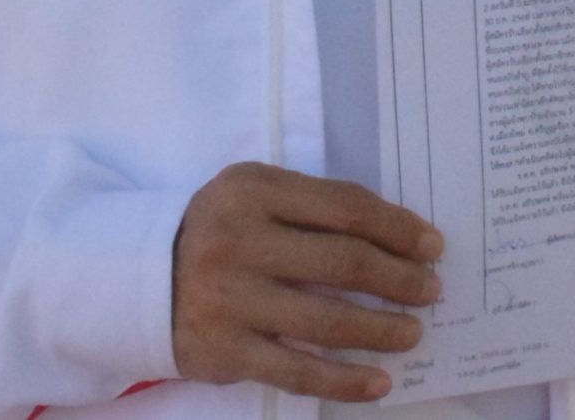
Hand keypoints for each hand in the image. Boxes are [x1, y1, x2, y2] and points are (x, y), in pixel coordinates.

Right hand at [172, 162, 442, 401]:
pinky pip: (297, 372)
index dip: (396, 228)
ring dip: (380, 331)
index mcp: (254, 191)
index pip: (344, 208)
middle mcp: (240, 242)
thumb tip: (396, 236)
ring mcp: (231, 300)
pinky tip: (379, 382)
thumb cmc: (221, 230)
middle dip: (397, 280)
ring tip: (412, 333)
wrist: (143, 277)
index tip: (432, 246)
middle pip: (341, 263)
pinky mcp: (225, 351)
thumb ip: (315, 205)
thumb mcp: (257, 194)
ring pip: (325, 322)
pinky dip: (344, 382)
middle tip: (430, 291)